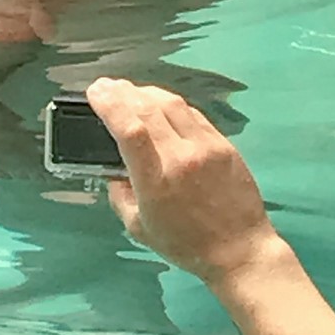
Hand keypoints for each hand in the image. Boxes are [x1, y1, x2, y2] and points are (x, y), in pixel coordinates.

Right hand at [87, 78, 275, 279]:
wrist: (239, 249)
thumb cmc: (185, 244)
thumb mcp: (138, 227)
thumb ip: (120, 193)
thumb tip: (113, 166)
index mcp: (157, 182)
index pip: (131, 131)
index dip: (110, 105)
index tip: (95, 92)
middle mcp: (182, 157)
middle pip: (148, 109)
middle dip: (121, 92)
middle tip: (105, 86)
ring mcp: (206, 146)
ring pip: (171, 104)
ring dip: (145, 92)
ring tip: (129, 91)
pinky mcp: (223, 143)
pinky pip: (192, 113)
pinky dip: (170, 103)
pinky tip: (159, 103)